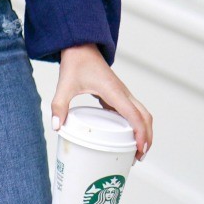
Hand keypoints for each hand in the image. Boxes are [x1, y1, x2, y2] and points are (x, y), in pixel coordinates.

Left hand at [51, 45, 152, 163]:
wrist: (80, 46)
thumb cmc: (76, 62)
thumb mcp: (65, 85)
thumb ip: (60, 105)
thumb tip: (56, 126)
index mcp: (114, 91)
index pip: (134, 115)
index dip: (140, 133)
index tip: (140, 150)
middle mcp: (122, 93)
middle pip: (145, 116)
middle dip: (147, 137)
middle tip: (139, 157)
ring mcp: (122, 93)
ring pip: (142, 113)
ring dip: (144, 131)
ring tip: (137, 151)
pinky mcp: (118, 94)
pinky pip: (133, 111)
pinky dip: (135, 124)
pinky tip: (126, 137)